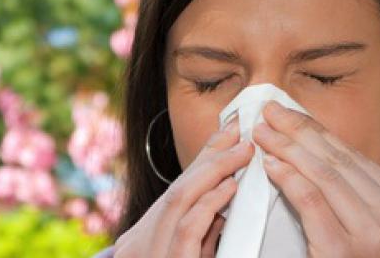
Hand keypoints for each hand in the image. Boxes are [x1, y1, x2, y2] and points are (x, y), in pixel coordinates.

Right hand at [114, 120, 253, 257]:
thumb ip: (204, 228)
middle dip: (210, 158)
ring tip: (240, 154)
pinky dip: (209, 203)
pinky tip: (229, 187)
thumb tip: (225, 188)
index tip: (228, 133)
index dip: (203, 160)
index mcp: (143, 238)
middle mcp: (139, 243)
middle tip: (238, 134)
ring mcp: (151, 254)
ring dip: (213, 171)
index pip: (175, 192)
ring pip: (178, 200)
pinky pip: (188, 229)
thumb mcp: (192, 255)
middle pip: (176, 190)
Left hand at [253, 100, 379, 257]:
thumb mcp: (374, 227)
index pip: (354, 157)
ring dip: (287, 148)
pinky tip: (269, 164)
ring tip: (262, 133)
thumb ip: (354, 194)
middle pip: (338, 161)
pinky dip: (288, 178)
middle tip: (268, 112)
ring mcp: (377, 235)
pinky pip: (312, 201)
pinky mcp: (346, 252)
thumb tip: (311, 147)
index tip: (288, 113)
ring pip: (324, 174)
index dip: (316, 131)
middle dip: (298, 131)